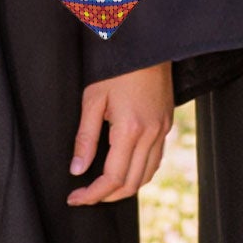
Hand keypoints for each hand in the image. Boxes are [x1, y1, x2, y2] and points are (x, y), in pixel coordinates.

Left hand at [67, 61, 173, 205]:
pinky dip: (140, 172)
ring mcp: (162, 129)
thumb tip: (77, 169)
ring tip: (103, 187)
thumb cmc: (118, 67)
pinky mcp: (167, 123)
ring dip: (125, 187)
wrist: (147, 44)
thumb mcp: (93, 99)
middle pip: (131, 183)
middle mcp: (151, 133)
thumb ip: (85, 138)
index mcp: (130, 129)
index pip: (112, 178)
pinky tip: (125, 168)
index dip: (92, 194)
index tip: (75, 198)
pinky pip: (156, 159)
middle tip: (85, 195)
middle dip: (107, 196)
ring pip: (147, 175)